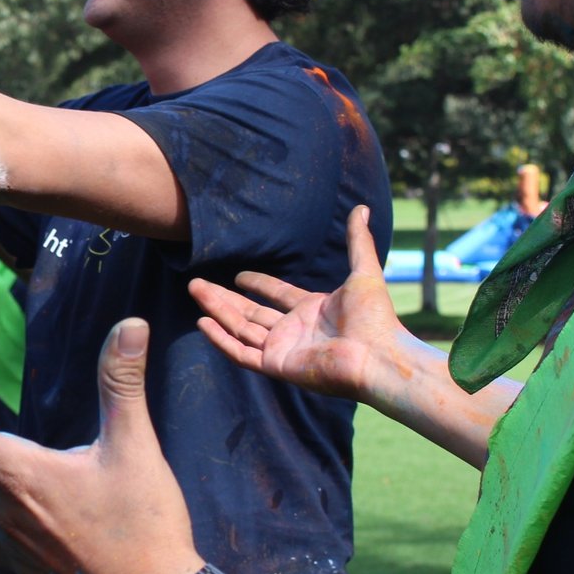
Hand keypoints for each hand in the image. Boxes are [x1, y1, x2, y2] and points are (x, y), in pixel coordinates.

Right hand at [188, 205, 406, 404]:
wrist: (379, 357)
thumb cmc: (376, 319)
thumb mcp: (364, 272)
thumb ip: (358, 241)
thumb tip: (362, 208)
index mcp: (312, 311)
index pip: (277, 296)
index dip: (258, 284)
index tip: (239, 276)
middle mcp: (294, 331)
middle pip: (250, 312)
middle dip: (223, 298)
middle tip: (196, 283)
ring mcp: (283, 350)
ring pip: (240, 328)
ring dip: (216, 310)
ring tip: (194, 289)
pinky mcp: (276, 366)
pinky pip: (242, 352)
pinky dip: (222, 339)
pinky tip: (203, 321)